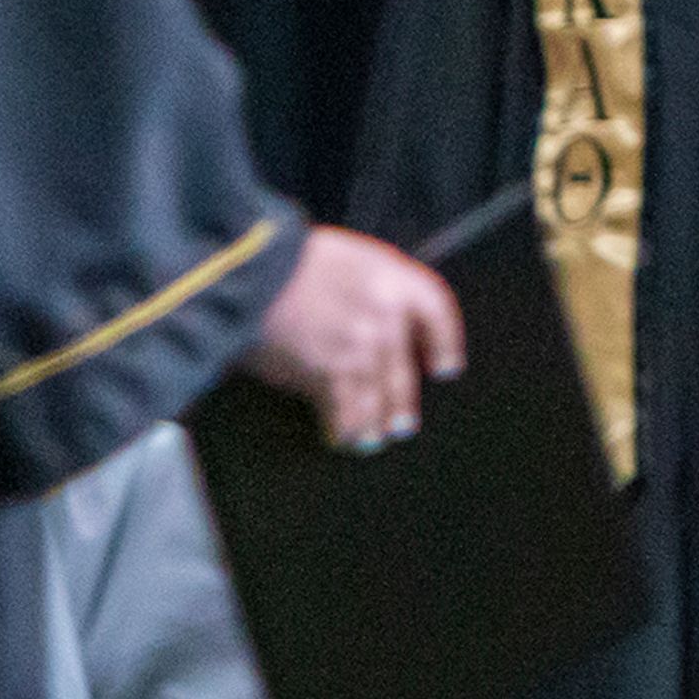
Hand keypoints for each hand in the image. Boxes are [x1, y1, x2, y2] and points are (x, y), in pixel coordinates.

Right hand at [244, 225, 466, 451]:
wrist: (252, 271)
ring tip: (372, 439)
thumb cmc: (292, 260)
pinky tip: (342, 438)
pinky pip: (343, 411)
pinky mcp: (327, 373)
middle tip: (402, 426)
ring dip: (373, 424)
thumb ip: (372, 288)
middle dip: (401, 405)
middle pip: (403, 371)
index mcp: (394, 278)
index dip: (445, 343)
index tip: (446, 368)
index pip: (438, 313)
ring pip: (374, 398)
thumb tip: (381, 323)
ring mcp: (358, 348)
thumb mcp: (349, 258)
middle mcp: (385, 316)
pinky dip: (343, 428)